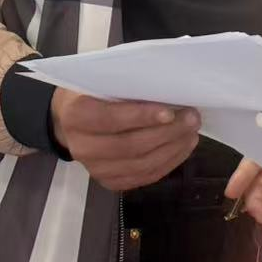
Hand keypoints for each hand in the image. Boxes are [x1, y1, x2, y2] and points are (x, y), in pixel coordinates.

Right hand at [50, 91, 199, 192]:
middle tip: (192, 118)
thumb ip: (125, 84)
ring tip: (191, 132)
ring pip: (141, 165)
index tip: (169, 112)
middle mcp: (82, 147)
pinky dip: (168, 162)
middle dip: (166, 133)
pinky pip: (144, 176)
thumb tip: (166, 87)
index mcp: (76, 115)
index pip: (111, 119)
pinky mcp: (110, 182)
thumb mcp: (100, 80)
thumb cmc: (92, 93)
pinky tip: (182, 147)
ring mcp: (96, 169)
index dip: (141, 117)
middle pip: (130, 146)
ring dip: (172, 149)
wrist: (69, 121)